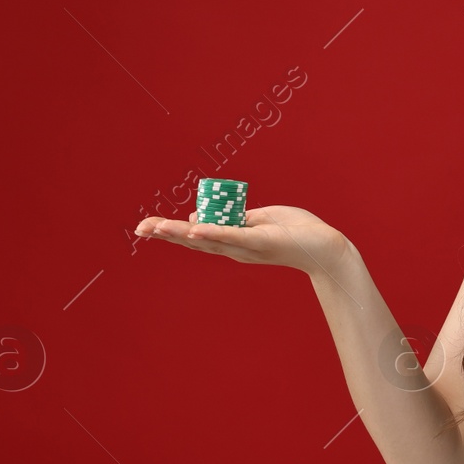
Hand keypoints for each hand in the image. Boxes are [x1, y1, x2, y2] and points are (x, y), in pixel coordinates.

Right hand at [135, 206, 349, 277]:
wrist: (325, 247)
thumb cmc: (296, 231)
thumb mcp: (259, 219)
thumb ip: (233, 218)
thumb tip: (202, 214)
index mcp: (233, 241)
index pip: (196, 236)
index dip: (171, 231)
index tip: (147, 226)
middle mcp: (234, 248)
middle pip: (193, 240)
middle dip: (165, 233)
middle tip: (139, 229)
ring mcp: (246, 246)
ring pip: (208, 239)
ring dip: (180, 232)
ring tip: (156, 227)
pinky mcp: (261, 241)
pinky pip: (234, 236)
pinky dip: (214, 232)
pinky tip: (195, 228)